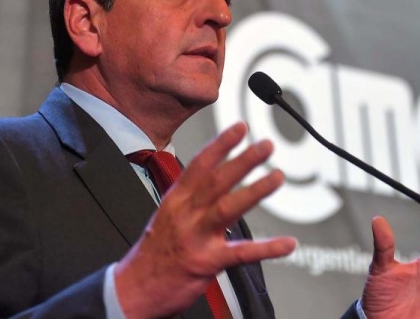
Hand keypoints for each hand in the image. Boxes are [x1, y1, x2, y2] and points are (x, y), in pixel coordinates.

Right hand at [113, 122, 296, 318]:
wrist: (133, 290)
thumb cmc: (152, 255)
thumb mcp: (166, 218)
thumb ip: (190, 200)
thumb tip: (213, 183)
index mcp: (175, 200)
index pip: (199, 165)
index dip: (221, 144)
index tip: (239, 128)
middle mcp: (186, 214)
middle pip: (217, 180)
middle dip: (243, 160)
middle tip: (266, 145)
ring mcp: (196, 237)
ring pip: (228, 208)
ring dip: (255, 191)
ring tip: (277, 178)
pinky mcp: (206, 262)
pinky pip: (241, 253)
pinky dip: (267, 248)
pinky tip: (286, 243)